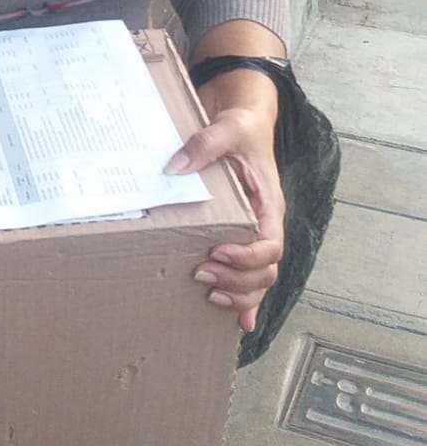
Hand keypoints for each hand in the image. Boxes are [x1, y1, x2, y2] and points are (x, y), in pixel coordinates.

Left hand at [167, 102, 284, 332]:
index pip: (271, 244)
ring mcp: (254, 234)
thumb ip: (205, 144)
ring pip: (258, 279)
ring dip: (237, 294)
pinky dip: (244, 300)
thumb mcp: (226, 128)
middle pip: (266, 270)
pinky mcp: (240, 236)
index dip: (247, 256)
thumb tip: (174, 168)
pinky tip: (237, 323)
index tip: (218, 251)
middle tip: (200, 274)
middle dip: (236, 281)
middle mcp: (266, 224)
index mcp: (270, 203)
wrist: (244, 122)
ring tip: (207, 294)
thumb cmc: (241, 128)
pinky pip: (247, 274)